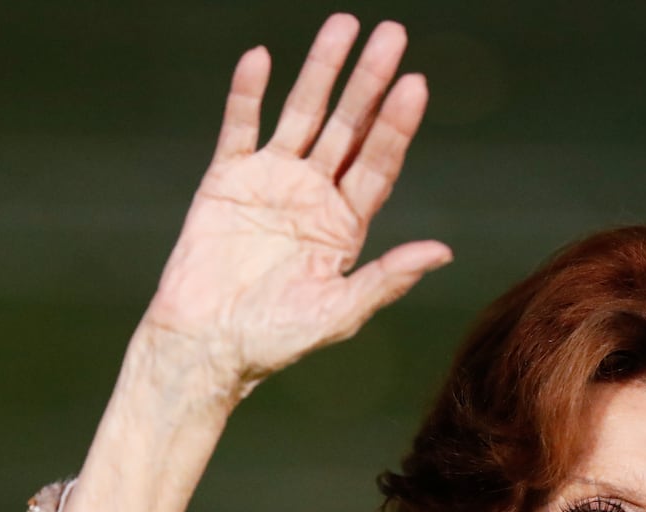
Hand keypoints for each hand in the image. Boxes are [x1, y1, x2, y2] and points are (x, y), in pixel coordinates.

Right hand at [143, 13, 451, 398]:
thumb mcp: (338, 313)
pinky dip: (248, 94)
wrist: (203, 347)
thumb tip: (442, 252)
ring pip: (301, 115)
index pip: (378, 163)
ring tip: (342, 25)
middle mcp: (313, 196)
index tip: (414, 85)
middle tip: (391, 34)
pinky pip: (239, 127)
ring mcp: (270, 183)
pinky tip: (261, 59)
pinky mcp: (226, 180)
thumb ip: (386, 278)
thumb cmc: (273, 341)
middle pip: (348, 128)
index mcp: (344, 225)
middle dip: (368, 82)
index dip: (396, 125)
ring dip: (321, 71)